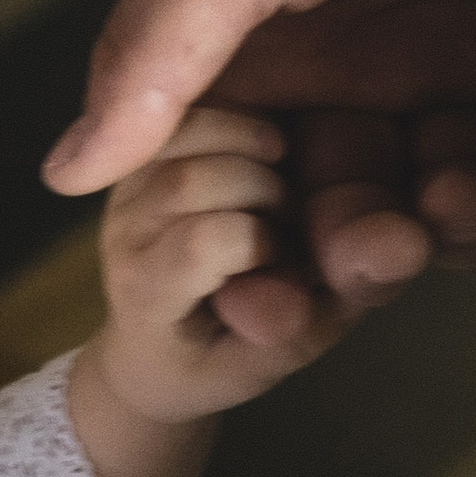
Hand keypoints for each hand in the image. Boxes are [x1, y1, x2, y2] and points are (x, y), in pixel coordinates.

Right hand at [43, 0, 475, 332]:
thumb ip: (151, 69)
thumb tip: (59, 177)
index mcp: (269, 68)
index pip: (259, 203)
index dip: (262, 268)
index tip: (268, 306)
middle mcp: (364, 80)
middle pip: (365, 221)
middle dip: (370, 257)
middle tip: (380, 248)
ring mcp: (465, 62)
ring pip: (465, 202)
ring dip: (464, 225)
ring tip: (460, 198)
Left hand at [90, 106, 347, 424]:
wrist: (155, 352)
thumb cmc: (218, 360)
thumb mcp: (273, 360)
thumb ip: (308, 316)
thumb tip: (352, 259)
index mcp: (150, 296)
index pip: (205, 242)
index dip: (261, 240)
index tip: (280, 261)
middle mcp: (125, 237)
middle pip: (194, 180)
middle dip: (263, 189)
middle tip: (287, 217)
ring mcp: (124, 192)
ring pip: (186, 136)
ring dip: (249, 146)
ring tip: (277, 178)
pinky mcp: (136, 158)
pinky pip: (181, 115)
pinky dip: (232, 119)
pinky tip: (261, 147)